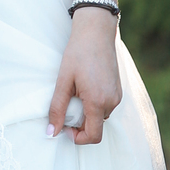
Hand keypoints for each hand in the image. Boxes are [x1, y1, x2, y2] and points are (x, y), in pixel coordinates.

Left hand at [47, 8, 121, 144]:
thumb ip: (57, 108)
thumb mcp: (63, 80)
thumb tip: (51, 132)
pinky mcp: (118, 89)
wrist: (95, 31)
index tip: (65, 128)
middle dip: (80, 123)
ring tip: (75, 92)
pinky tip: (85, 86)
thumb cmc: (78, 53)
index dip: (78, 138)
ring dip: (88, 112)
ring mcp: (117, 96)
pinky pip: (106, 105)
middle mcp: (112, 102)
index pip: (93, 136)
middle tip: (66, 105)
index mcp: (98, 102)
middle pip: (96, 125)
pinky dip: (95, 103)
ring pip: (101, 115)